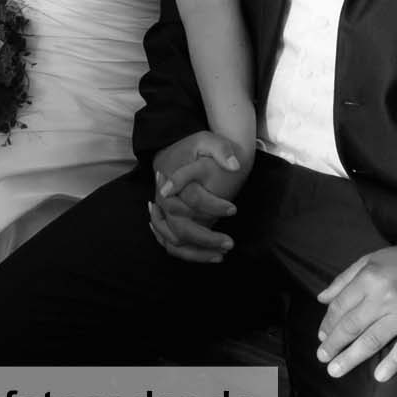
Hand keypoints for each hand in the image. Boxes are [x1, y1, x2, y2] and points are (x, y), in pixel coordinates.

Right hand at [148, 131, 250, 263]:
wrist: (177, 151)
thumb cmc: (195, 148)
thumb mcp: (209, 140)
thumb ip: (222, 150)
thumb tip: (234, 166)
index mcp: (172, 178)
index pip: (192, 198)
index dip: (214, 205)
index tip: (234, 209)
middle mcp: (163, 199)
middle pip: (180, 226)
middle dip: (206, 237)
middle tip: (230, 242)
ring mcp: (162, 212)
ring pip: (173, 240)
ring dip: (196, 251)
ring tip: (221, 255)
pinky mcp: (165, 220)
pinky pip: (170, 243)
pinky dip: (187, 253)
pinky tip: (208, 255)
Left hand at [315, 245, 396, 382]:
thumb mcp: (369, 260)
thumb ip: (344, 279)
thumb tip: (322, 298)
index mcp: (369, 279)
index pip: (341, 306)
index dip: (328, 323)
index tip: (321, 336)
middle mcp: (384, 298)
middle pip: (352, 326)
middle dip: (334, 344)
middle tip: (322, 357)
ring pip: (372, 340)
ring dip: (351, 357)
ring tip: (336, 370)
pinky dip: (393, 363)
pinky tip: (379, 376)